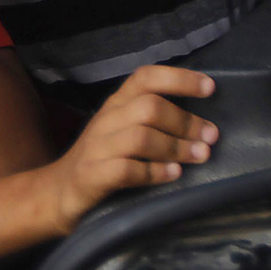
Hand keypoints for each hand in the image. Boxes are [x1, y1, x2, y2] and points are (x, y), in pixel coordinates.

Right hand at [40, 65, 218, 231]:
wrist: (59, 192)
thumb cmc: (104, 159)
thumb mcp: (124, 130)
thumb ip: (153, 120)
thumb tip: (204, 124)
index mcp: (117, 104)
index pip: (146, 77)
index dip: (180, 79)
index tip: (210, 88)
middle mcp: (106, 120)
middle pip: (150, 107)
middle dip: (186, 121)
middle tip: (211, 138)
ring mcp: (97, 148)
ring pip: (141, 136)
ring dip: (176, 147)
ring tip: (200, 157)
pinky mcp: (91, 176)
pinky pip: (127, 170)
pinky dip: (155, 172)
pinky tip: (174, 175)